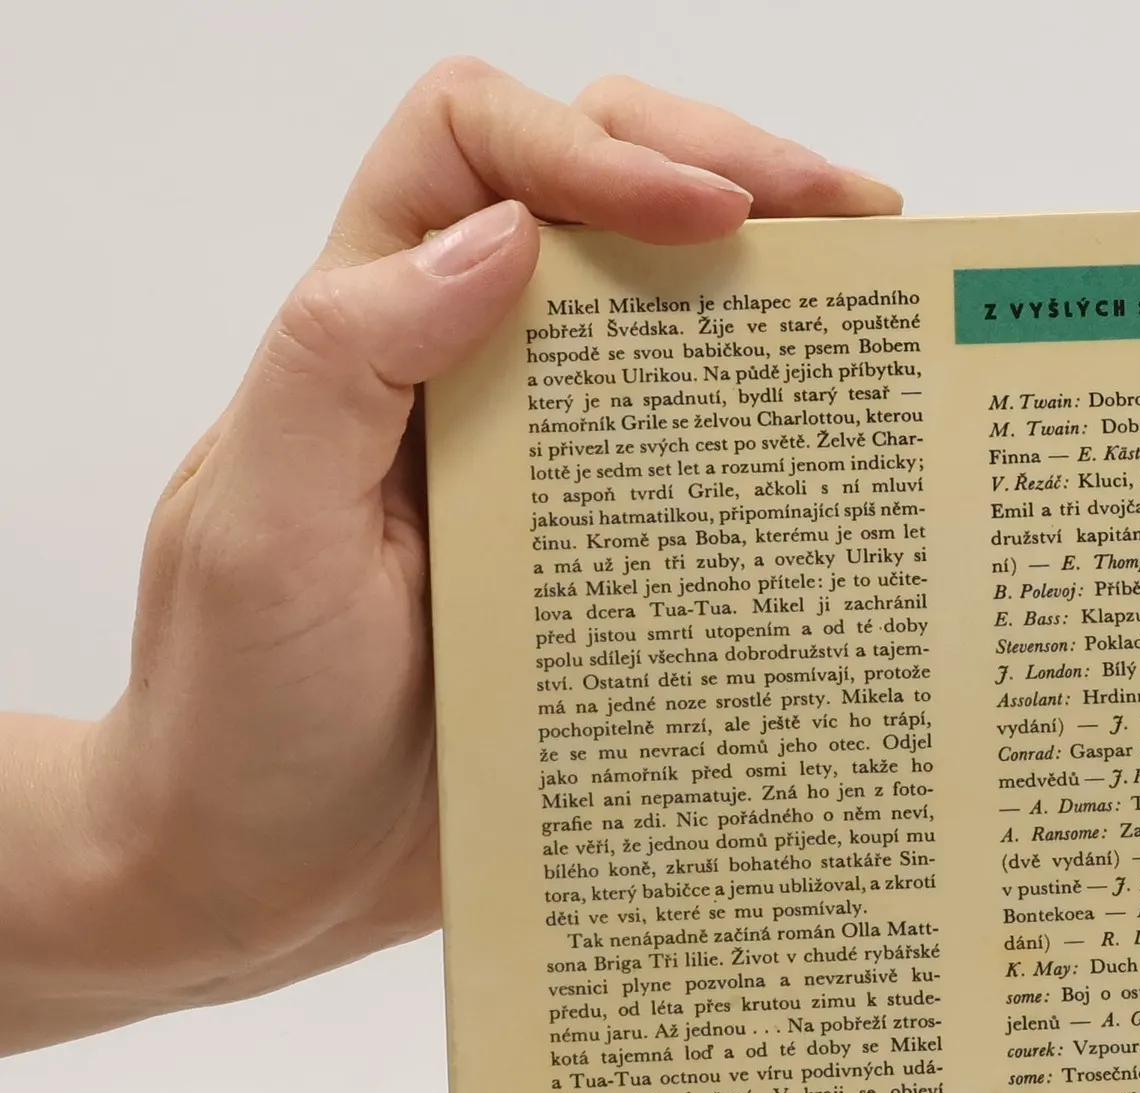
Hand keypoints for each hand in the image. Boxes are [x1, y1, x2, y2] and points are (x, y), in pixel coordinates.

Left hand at [0, 59, 897, 1051]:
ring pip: (667, 334)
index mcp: (373, 338)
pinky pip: (698, 487)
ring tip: (882, 311)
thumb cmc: (239, 715)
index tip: (717, 216)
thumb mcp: (263, 532)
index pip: (479, 152)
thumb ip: (345, 362)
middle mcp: (468, 383)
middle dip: (732, 174)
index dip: (600, 146)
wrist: (265, 879)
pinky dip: (775, 456)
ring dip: (774, 300)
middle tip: (864, 222)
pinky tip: (846, 479)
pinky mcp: (602, 580)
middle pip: (600, 205)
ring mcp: (543, 481)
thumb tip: (505, 239)